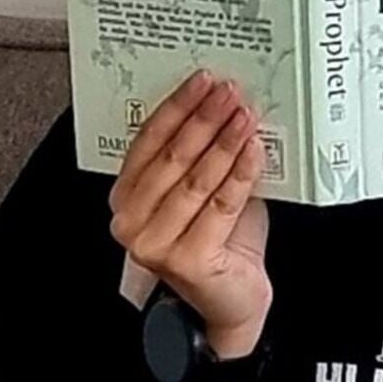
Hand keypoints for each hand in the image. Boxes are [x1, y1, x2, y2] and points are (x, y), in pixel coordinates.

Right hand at [109, 71, 271, 356]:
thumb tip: (227, 106)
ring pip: (195, 180)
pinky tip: (255, 151)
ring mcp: (154, 244)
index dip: (176, 109)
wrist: (233, 300)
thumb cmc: (221, 244)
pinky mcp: (184, 260)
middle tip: (228, 92)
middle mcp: (131, 221)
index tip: (201, 82)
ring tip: (245, 115)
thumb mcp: (207, 191)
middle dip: (203, 120)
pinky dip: (241, 174)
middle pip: (171, 158)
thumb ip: (206, 156)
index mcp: (127, 198)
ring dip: (224, 142)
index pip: (147, 142)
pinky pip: (219, 205)